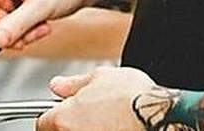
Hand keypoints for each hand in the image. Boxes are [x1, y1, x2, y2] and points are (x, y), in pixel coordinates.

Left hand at [37, 67, 155, 130]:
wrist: (160, 115)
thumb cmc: (133, 97)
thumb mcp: (101, 77)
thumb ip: (73, 84)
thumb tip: (58, 85)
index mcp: (63, 119)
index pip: (43, 123)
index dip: (54, 116)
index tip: (64, 113)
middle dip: (69, 125)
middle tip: (89, 118)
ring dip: (86, 130)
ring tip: (105, 123)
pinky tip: (114, 127)